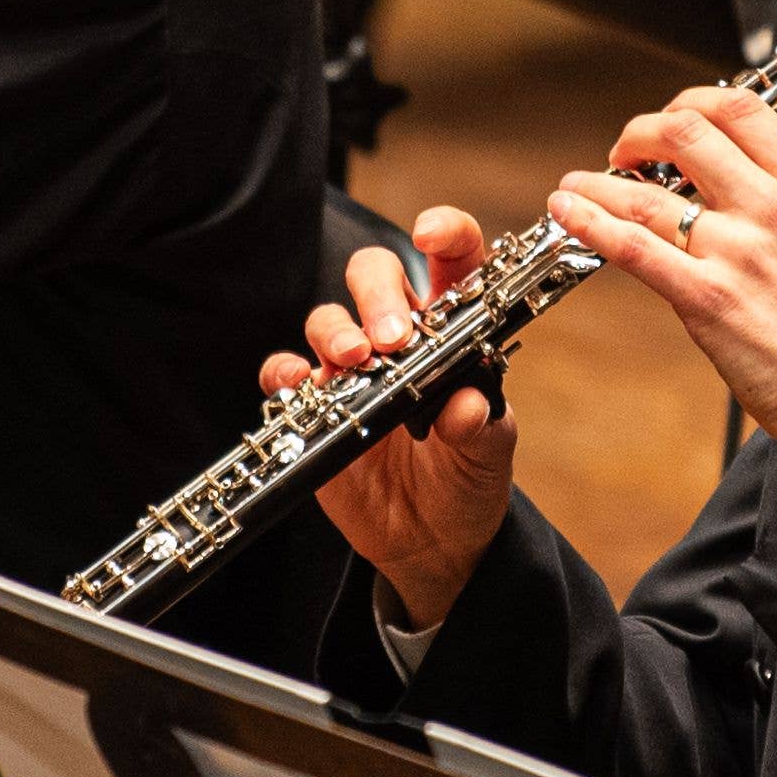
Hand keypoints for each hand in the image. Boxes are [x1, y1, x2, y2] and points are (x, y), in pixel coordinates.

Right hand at [277, 217, 524, 635]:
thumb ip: (482, 428)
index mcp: (453, 332)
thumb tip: (468, 405)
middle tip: (391, 338)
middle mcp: (400, 339)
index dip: (446, 233)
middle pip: (374, 274)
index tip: (432, 235)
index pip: (453, 261)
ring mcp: (354, 371)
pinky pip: (286, 372)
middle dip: (377, 293)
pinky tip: (301, 384)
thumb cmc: (469, 482)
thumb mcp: (489, 457)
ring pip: (327, 318)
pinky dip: (287, 371)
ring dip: (336, 330)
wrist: (434, 542)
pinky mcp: (318, 407)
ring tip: (355, 360)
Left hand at [543, 85, 776, 461]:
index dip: (691, 103)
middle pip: (686, 131)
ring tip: (575, 185)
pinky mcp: (706, 299)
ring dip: (597, 182)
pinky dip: (589, 222)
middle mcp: (773, 208)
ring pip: (645, 192)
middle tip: (625, 152)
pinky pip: (632, 247)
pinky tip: (568, 212)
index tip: (671, 122)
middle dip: (640, 133)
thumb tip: (733, 177)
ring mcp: (737, 251)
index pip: (740, 108)